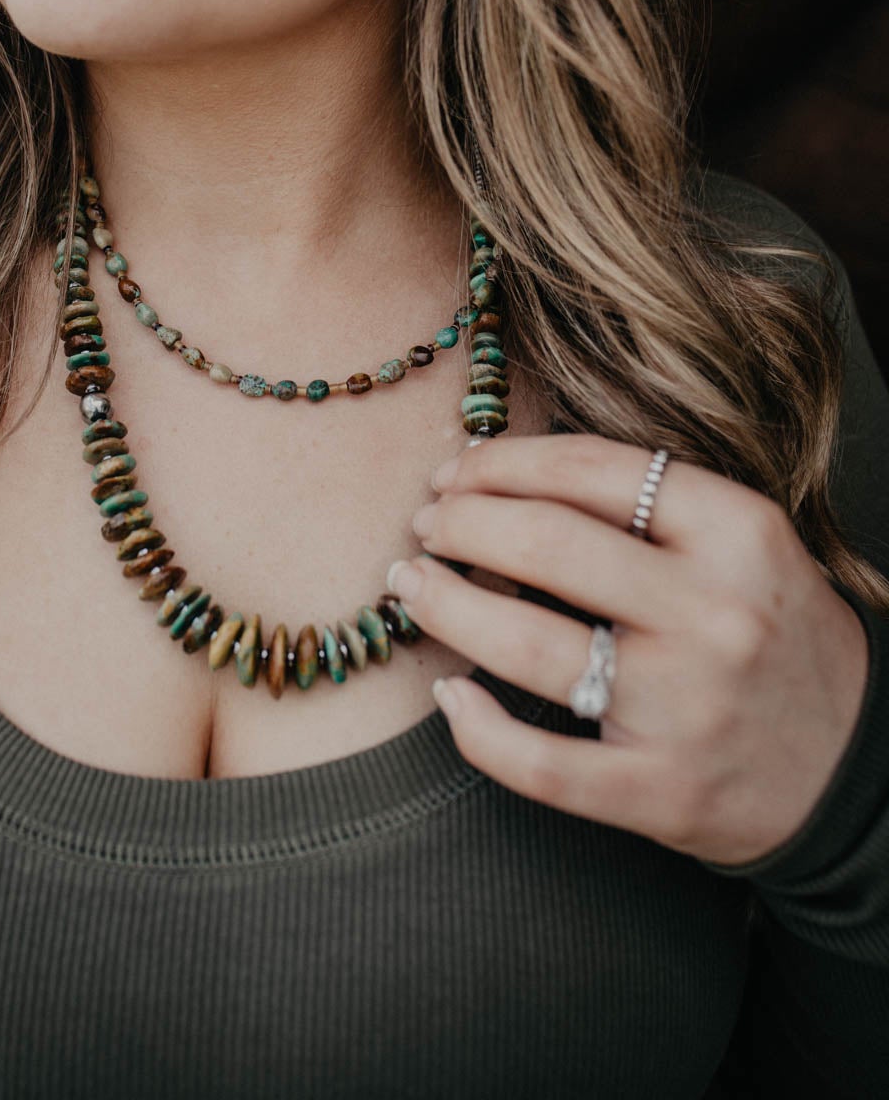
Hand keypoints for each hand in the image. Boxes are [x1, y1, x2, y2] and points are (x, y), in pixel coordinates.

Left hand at [388, 433, 869, 863]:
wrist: (855, 767)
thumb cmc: (774, 633)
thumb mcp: (743, 544)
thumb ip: (647, 504)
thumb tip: (503, 474)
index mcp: (738, 532)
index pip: (591, 470)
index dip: (504, 462)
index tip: (459, 470)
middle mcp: (714, 613)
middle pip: (545, 546)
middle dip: (461, 524)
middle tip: (426, 524)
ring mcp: (686, 708)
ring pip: (525, 644)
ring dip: (445, 606)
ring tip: (412, 585)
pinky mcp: (662, 792)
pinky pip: (540, 764)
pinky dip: (476, 731)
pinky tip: (448, 698)